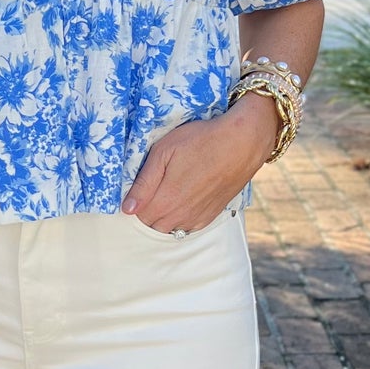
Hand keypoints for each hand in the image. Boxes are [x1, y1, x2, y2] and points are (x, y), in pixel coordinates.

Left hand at [122, 93, 281, 233]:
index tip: (141, 183)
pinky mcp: (210, 216)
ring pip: (169, 228)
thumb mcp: (164, 152)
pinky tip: (184, 199)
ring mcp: (197, 218)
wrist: (242, 143)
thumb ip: (144, 183)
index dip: (135, 199)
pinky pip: (186, 227)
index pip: (137, 214)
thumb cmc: (201, 141)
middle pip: (151, 224)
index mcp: (165, 200)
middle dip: (147, 208)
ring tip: (169, 190)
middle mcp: (180, 216)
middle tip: (155, 184)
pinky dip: (180, 218)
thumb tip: (127, 208)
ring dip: (163, 215)